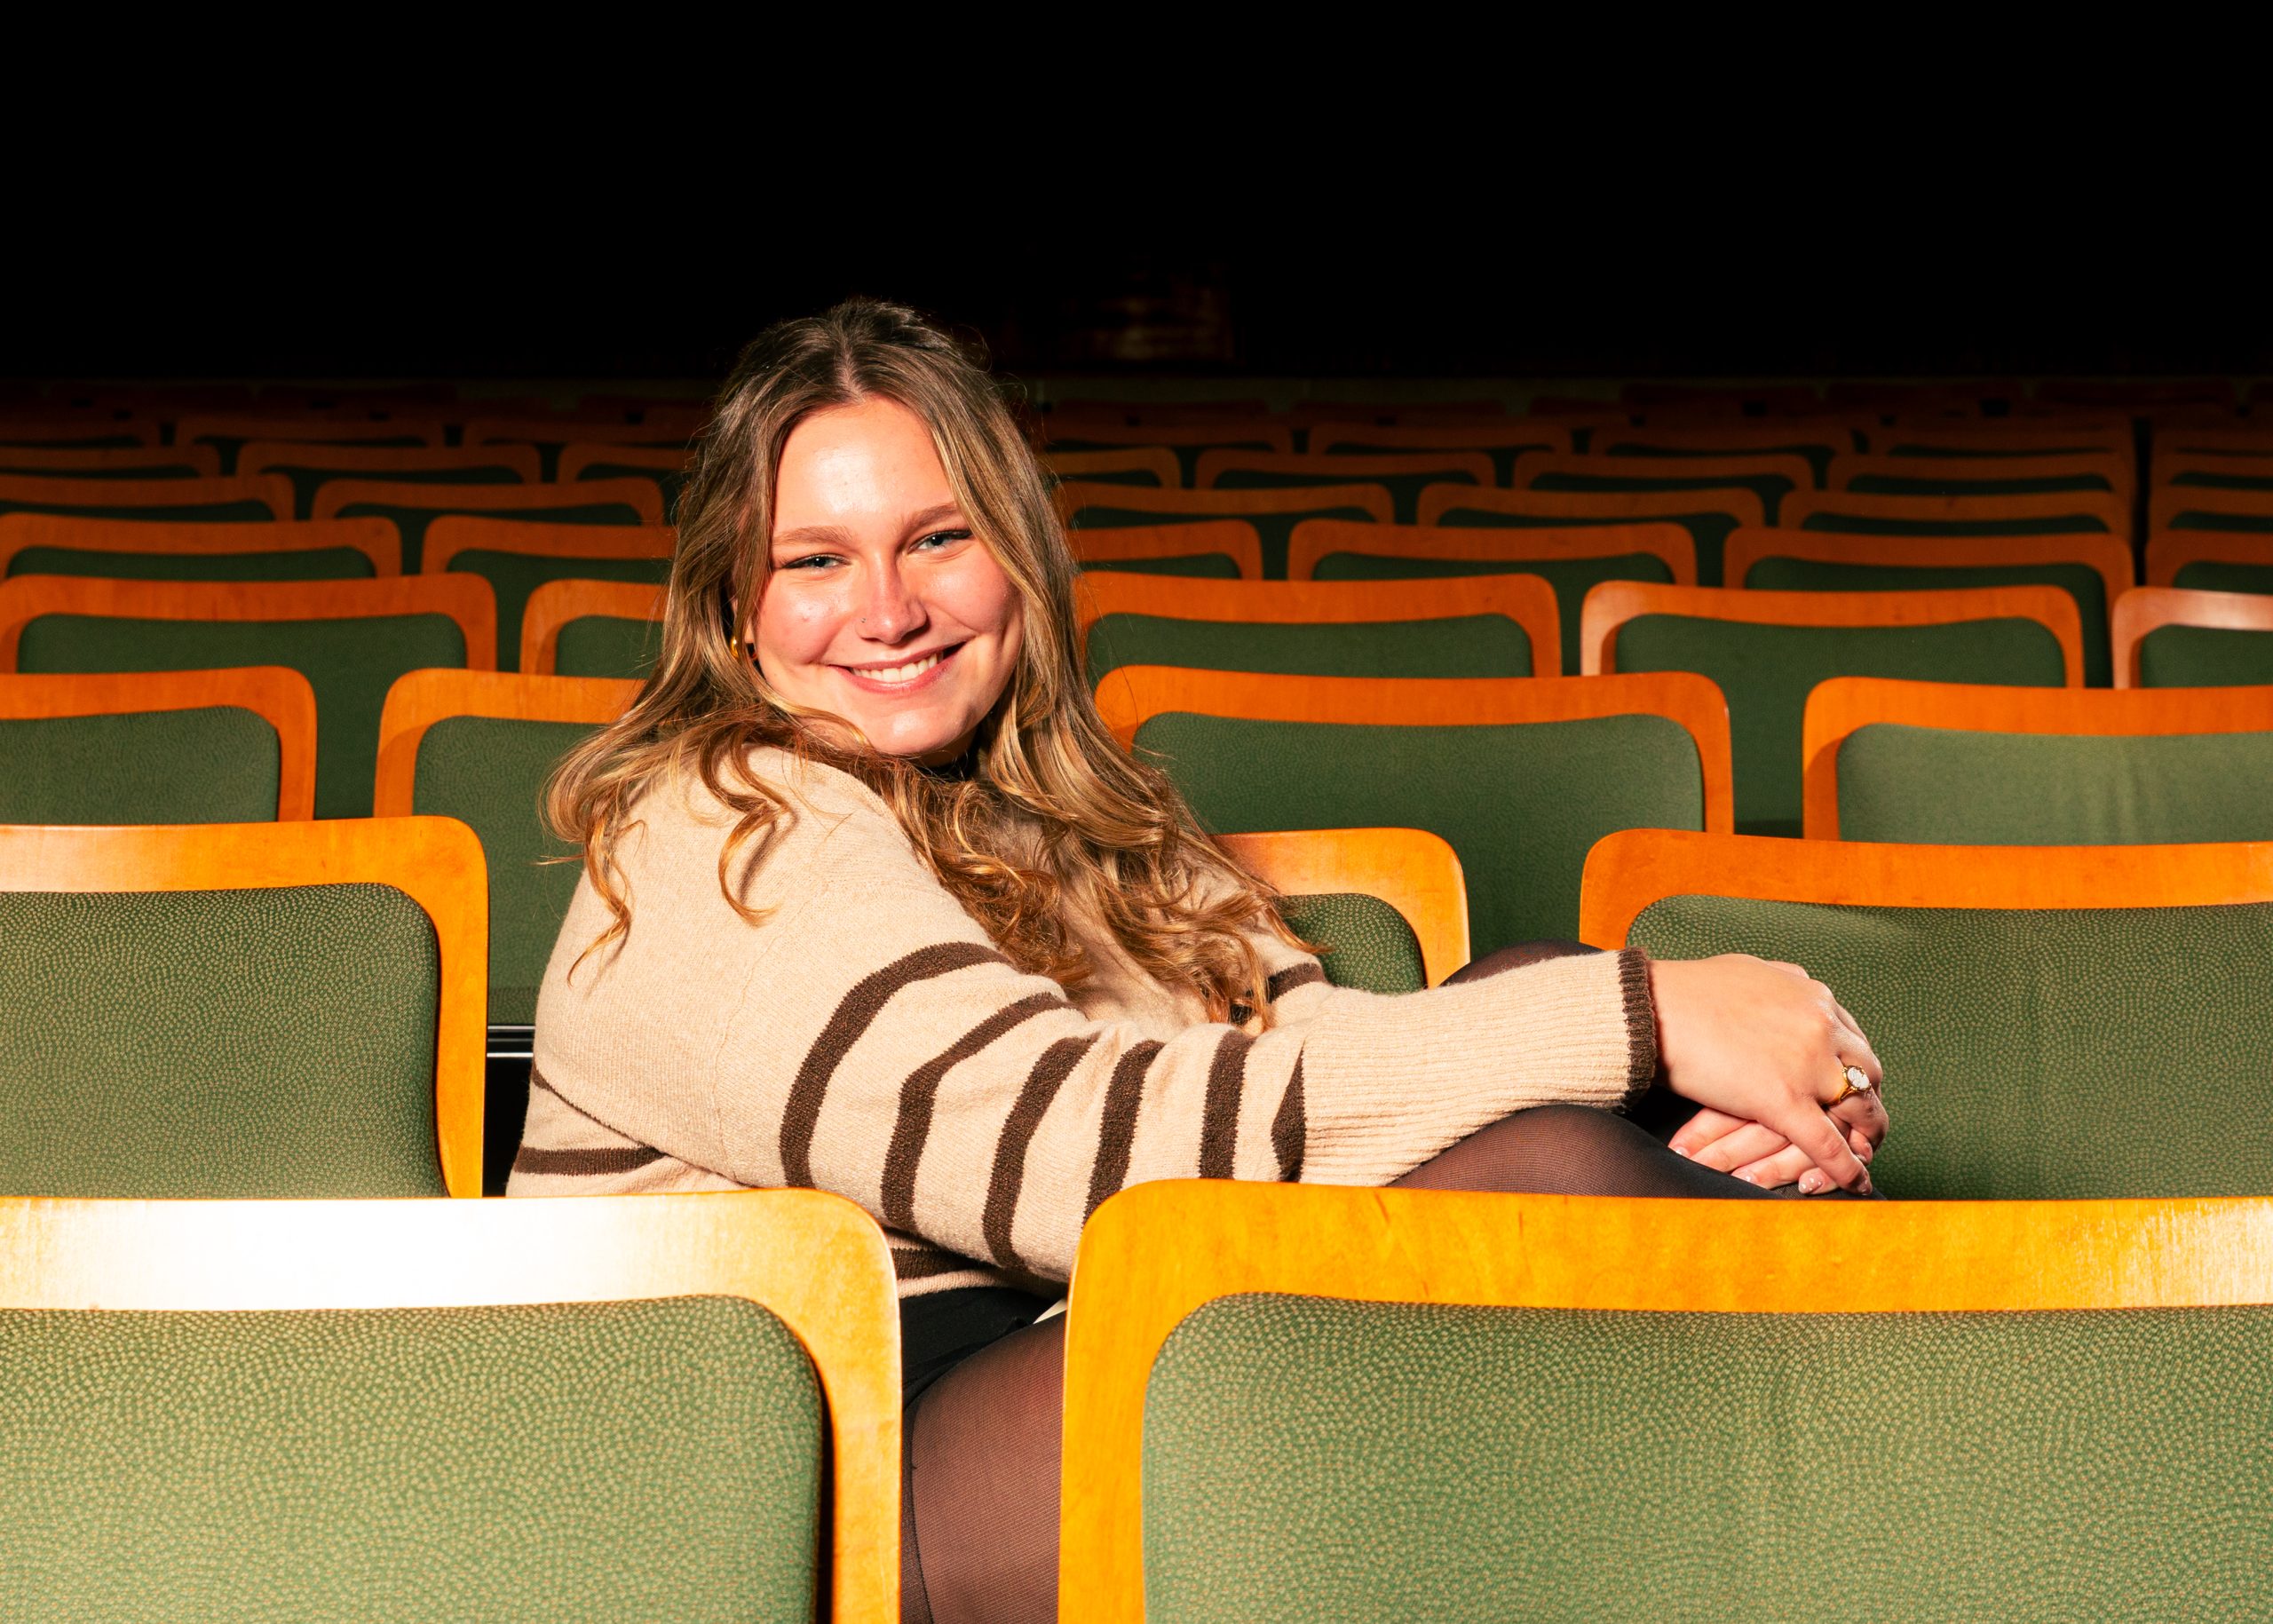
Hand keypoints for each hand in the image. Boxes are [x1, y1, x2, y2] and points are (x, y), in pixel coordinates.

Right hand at [1647, 955, 1884, 1192]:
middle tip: (1863, 1118)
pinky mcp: (1784, 1102)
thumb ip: (1782, 985)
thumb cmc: (1686, 991)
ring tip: (1866, 1150)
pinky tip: (1856, 1182)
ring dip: (1868, 1133)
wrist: (1651, 1008)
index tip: (1850, 1081)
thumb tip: (1792, 987)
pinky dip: (1847, 1168)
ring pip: (1859, 1108)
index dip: (1854, 1066)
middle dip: (1868, 1098)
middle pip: (1867, 1071)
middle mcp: (1820, 1027)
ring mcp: (1806, 1066)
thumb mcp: (1751, 973)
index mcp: (1812, 998)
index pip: (1852, 1037)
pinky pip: (1827, 1144)